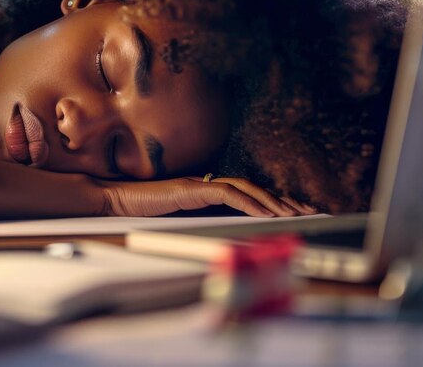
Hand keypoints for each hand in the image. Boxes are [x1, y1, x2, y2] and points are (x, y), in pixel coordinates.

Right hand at [99, 176, 317, 217]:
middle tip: (308, 210)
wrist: (114, 202)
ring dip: (270, 200)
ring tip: (291, 213)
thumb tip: (228, 236)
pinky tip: (264, 212)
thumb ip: (201, 224)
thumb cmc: (140, 214)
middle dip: (282, 199)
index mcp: (205, 193)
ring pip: (244, 187)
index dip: (272, 201)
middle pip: (253, 188)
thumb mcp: (178, 223)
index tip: (296, 211)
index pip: (246, 194)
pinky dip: (248, 202)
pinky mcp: (190, 189)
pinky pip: (226, 193)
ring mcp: (198, 184)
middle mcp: (205, 184)